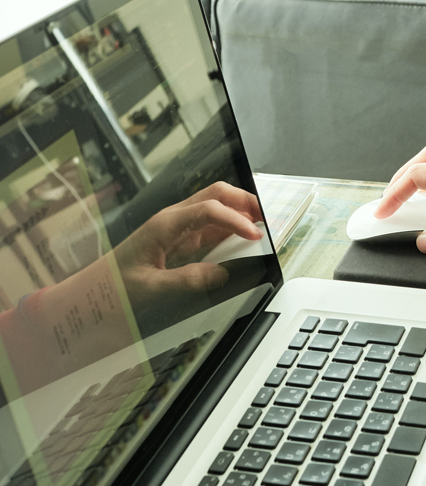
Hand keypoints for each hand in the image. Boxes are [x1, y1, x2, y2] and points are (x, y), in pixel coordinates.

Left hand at [113, 181, 263, 306]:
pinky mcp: (183, 237)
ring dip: (241, 211)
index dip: (236, 220)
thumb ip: (187, 280)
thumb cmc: (117, 287)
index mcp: (165, 224)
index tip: (256, 235)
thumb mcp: (151, 288)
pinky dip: (233, 226)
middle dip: (245, 201)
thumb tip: (222, 273)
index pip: (210, 209)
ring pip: (217, 204)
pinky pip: (213, 224)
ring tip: (262, 225)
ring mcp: (179, 226)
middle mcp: (174, 218)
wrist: (97, 291)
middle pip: (217, 194)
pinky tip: (244, 237)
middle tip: (268, 217)